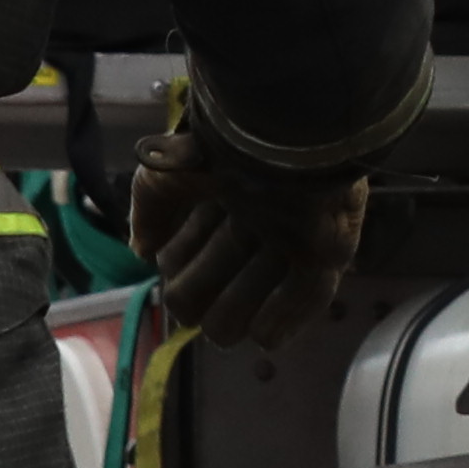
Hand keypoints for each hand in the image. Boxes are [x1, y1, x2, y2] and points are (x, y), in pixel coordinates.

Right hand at [128, 92, 369, 357]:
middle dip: (201, 289)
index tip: (175, 255)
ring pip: (255, 297)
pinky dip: (281, 322)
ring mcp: (292, 240)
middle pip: (215, 282)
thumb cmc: (224, 149)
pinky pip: (308, 299)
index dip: (178, 265)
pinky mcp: (327, 251)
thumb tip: (142, 251)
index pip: (186, 257)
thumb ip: (150, 207)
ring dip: (233, 311)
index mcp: (221, 205)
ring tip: (225, 314)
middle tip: (198, 284)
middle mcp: (256, 226)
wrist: (283, 132)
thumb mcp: (169, 172)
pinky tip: (263, 335)